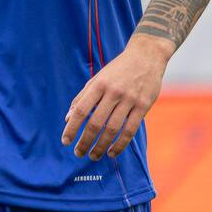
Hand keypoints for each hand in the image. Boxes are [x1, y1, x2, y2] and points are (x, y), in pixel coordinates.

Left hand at [61, 37, 170, 160]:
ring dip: (101, 146)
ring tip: (93, 156)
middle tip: (78, 153)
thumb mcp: (97, 78)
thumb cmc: (118, 69)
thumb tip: (68, 118)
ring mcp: (129, 100)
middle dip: (85, 141)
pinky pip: (130, 130)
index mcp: (98, 84)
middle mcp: (113, 92)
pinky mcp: (143, 106)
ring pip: (112, 129)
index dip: (72, 128)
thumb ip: (82, 97)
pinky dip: (120, 144)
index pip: (81, 110)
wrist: (146, 56)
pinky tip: (112, 153)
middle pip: (96, 123)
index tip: (65, 141)